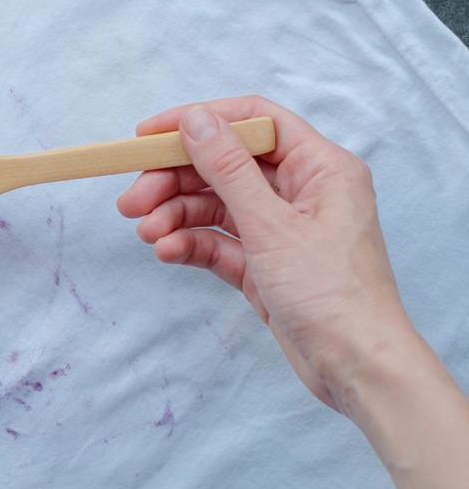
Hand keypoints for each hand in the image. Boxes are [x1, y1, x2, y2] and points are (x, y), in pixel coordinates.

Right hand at [116, 95, 410, 410]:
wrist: (356, 369)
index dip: (199, 121)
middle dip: (174, 180)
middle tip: (131, 200)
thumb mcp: (271, 225)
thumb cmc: (332, 293)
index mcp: (319, 167)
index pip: (253, 122)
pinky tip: (167, 252)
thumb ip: (228, 168)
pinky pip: (218, 241)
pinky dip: (191, 243)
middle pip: (224, 166)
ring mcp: (281, 229)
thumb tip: (196, 119)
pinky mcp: (265, 264)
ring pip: (215, 205)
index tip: (148, 136)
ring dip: (176, 215)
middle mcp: (302, 191)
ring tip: (146, 233)